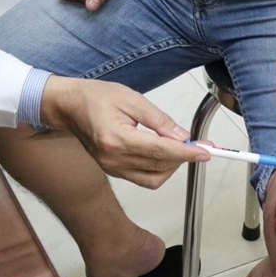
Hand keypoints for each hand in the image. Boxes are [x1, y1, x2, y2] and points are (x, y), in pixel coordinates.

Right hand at [41, 77, 209, 188]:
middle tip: (199, 145)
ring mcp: (112, 168)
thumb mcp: (131, 99)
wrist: (69, 106)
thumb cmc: (95, 97)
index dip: (187, 152)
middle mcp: (113, 159)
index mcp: (117, 138)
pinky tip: (165, 154)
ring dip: (172, 166)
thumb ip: (159, 120)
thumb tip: (182, 137)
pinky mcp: (113, 171)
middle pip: (160, 166)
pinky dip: (159, 170)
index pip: (160, 151)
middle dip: (184, 157)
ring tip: (181, 148)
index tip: (205, 151)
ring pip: (154, 178)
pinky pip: (143, 179)